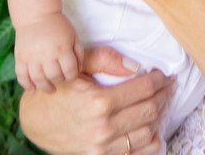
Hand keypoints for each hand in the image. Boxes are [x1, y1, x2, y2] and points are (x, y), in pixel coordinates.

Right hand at [15, 12, 84, 91]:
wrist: (36, 15)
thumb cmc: (58, 25)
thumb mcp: (73, 36)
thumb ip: (79, 53)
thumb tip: (79, 70)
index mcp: (62, 49)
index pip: (70, 72)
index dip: (72, 76)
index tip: (71, 75)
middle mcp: (47, 55)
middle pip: (55, 77)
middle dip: (60, 80)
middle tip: (60, 79)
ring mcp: (32, 57)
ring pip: (38, 80)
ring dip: (45, 87)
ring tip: (50, 89)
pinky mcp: (20, 58)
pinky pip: (22, 76)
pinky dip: (26, 84)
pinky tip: (32, 89)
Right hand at [19, 47, 173, 154]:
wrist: (35, 121)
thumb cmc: (59, 89)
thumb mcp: (77, 66)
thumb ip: (106, 59)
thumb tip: (136, 66)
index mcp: (98, 101)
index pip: (143, 89)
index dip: (159, 80)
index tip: (165, 75)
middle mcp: (103, 127)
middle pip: (149, 110)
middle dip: (164, 96)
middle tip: (169, 87)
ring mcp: (103, 147)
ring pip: (148, 132)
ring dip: (160, 116)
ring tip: (162, 104)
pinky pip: (137, 153)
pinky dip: (151, 141)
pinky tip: (154, 128)